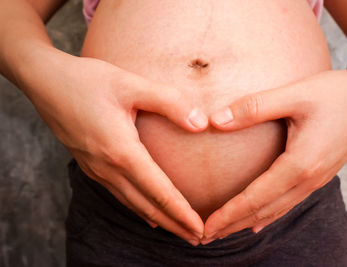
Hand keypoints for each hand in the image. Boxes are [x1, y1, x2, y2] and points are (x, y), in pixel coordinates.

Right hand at [23, 54, 207, 244]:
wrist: (44, 81)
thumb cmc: (88, 80)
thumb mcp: (131, 84)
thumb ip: (170, 102)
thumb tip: (200, 124)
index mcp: (120, 151)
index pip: (159, 192)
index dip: (182, 213)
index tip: (200, 229)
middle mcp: (107, 168)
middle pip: (147, 206)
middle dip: (174, 224)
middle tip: (198, 239)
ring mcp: (95, 169)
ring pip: (131, 204)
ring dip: (158, 219)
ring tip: (177, 229)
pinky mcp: (89, 165)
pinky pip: (118, 194)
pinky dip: (138, 208)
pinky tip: (146, 212)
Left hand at [202, 59, 346, 243]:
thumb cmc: (334, 93)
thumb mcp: (293, 94)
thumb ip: (253, 107)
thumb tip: (216, 120)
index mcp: (301, 163)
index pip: (256, 198)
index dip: (229, 214)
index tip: (206, 227)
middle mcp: (309, 179)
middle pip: (264, 211)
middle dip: (233, 225)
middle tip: (206, 236)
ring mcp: (317, 180)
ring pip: (277, 210)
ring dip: (249, 222)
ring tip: (225, 231)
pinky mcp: (319, 174)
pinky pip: (289, 202)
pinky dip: (269, 215)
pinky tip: (258, 222)